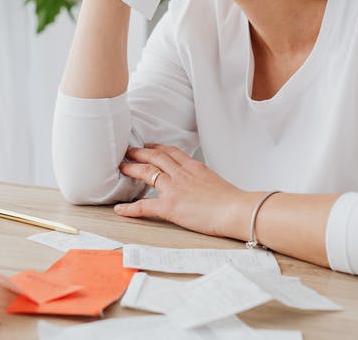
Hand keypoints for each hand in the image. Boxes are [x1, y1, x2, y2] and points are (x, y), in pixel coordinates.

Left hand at [115, 144, 253, 239]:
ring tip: (121, 167)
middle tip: (128, 151)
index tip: (150, 146)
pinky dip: (130, 208)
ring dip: (132, 168)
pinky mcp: (170, 206)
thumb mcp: (217, 181)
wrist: (237, 210)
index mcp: (194, 167)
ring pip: (147, 172)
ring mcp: (174, 188)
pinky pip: (144, 206)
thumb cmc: (233, 201)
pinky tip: (120, 209)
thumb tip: (202, 185)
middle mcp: (181, 174)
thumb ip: (204, 179)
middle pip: (156, 157)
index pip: (172, 152)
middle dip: (140, 153)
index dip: (158, 148)